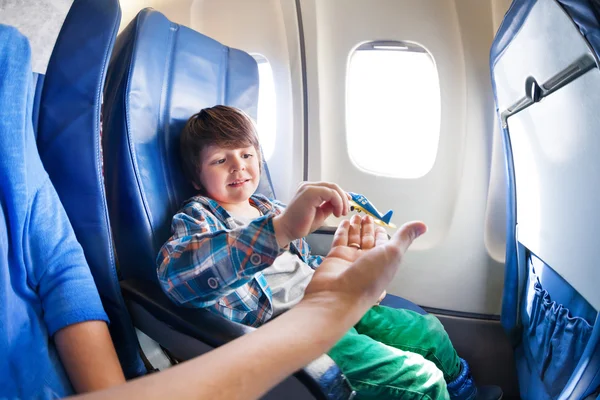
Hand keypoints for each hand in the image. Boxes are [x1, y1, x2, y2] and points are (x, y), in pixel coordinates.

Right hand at [273, 182, 349, 246]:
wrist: (287, 229)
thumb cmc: (301, 224)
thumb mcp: (321, 213)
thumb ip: (329, 206)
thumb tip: (341, 203)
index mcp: (310, 189)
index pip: (330, 187)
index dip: (342, 195)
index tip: (347, 204)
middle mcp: (308, 186)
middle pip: (333, 186)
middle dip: (343, 198)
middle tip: (345, 211)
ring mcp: (308, 187)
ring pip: (333, 188)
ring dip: (341, 201)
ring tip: (341, 213)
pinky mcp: (310, 192)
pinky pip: (330, 193)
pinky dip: (337, 202)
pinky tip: (336, 212)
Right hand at [301, 215, 426, 318]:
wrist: (339, 295)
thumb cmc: (369, 277)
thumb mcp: (393, 254)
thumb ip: (405, 237)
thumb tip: (423, 225)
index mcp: (383, 261)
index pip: (383, 242)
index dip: (382, 232)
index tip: (379, 222)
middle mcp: (367, 260)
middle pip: (368, 239)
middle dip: (367, 227)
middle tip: (365, 215)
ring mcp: (350, 259)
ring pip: (354, 238)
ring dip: (356, 227)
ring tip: (355, 214)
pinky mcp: (335, 256)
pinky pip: (340, 240)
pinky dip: (343, 230)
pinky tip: (345, 221)